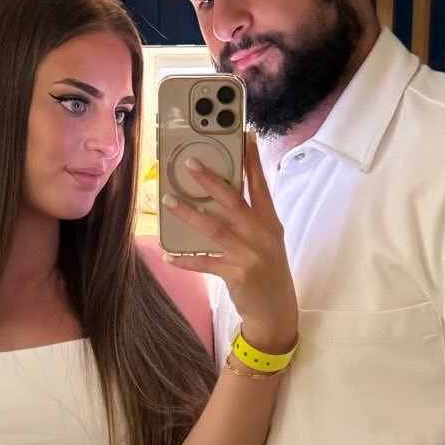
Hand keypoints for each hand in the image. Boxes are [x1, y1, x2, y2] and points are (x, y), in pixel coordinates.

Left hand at [162, 133, 297, 351]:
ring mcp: (248, 253)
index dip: (252, 159)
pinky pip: (204, 262)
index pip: (260, 183)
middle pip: (233, 200)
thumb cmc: (267, 268)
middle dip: (211, 180)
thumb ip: (250, 216)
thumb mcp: (267, 238)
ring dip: (189, 213)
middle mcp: (260, 233)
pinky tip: (168, 253)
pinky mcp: (235, 273)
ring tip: (169, 200)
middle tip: (190, 163)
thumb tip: (222, 194)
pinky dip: (184, 258)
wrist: (276, 308)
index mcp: (269, 220)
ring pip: (214, 227)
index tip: (243, 135)